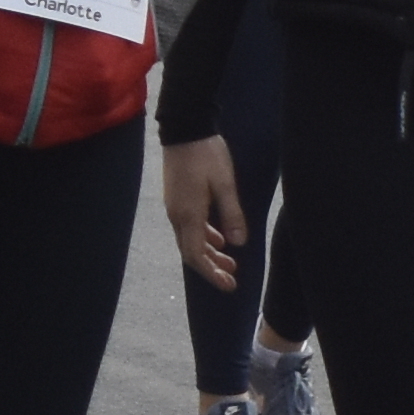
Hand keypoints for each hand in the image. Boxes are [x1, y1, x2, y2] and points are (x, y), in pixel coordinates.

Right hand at [160, 133, 249, 291]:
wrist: (184, 129)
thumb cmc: (207, 156)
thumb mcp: (225, 185)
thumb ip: (232, 215)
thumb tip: (238, 243)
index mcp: (188, 214)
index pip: (195, 254)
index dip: (211, 273)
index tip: (229, 285)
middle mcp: (177, 215)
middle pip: (190, 251)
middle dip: (210, 268)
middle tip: (232, 278)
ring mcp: (174, 206)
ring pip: (189, 239)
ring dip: (208, 253)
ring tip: (230, 261)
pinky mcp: (177, 198)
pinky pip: (188, 226)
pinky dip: (203, 237)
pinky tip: (218, 238)